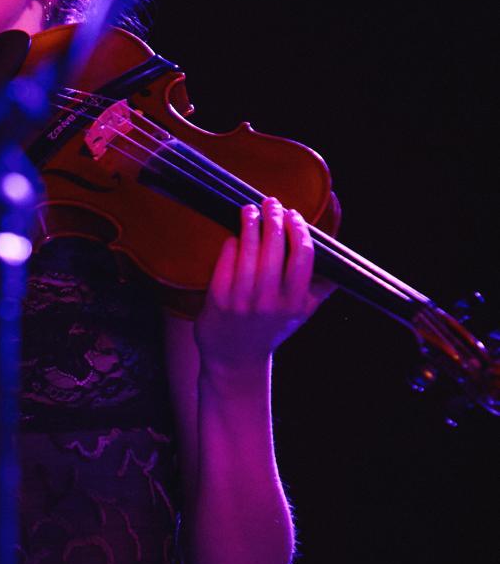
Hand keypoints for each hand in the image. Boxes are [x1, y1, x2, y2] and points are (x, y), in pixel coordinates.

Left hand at [194, 197, 331, 370]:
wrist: (236, 361)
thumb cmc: (271, 330)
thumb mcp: (300, 314)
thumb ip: (321, 288)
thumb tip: (344, 264)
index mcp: (295, 302)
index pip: (303, 256)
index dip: (299, 230)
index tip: (294, 215)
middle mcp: (270, 301)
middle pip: (275, 247)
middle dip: (274, 218)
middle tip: (271, 202)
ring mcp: (243, 300)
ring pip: (248, 250)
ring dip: (250, 223)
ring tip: (250, 209)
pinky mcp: (218, 299)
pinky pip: (226, 260)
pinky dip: (231, 244)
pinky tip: (234, 236)